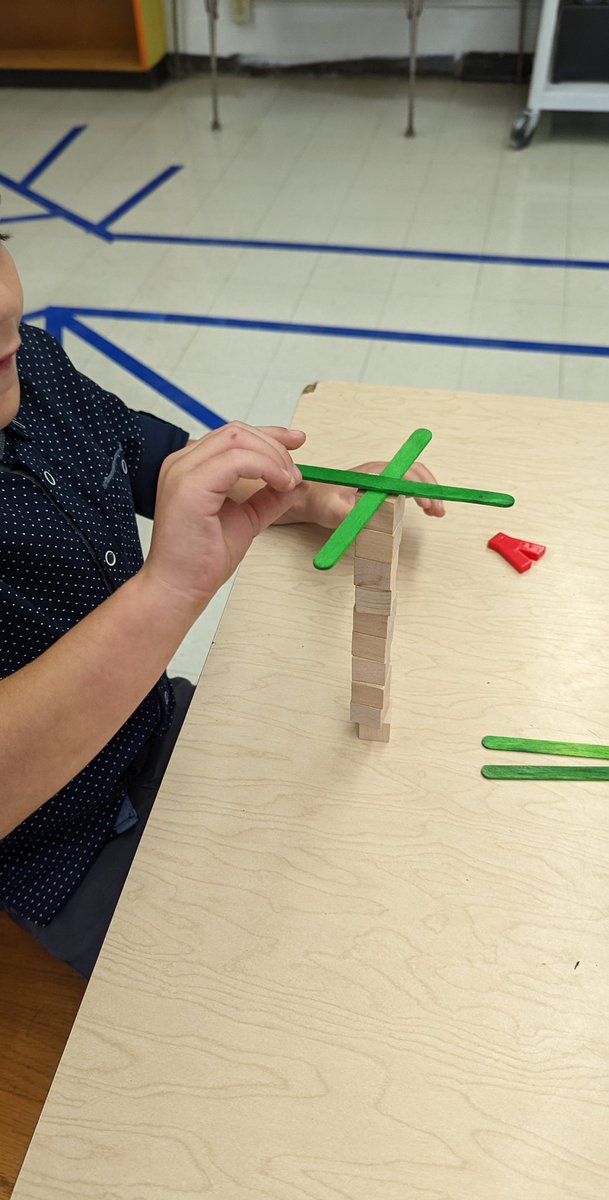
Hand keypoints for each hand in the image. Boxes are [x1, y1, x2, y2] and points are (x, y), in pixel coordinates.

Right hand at [143, 422, 305, 615]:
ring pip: (238, 439)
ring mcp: (183, 471)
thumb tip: (295, 484)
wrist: (179, 588)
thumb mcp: (245, 520)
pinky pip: (237, 460)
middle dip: (275, 446)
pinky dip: (265, 467)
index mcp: (191, 467)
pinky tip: (279, 484)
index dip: (270, 434)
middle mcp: (182, 462)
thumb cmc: (200, 560)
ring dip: (273, 457)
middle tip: (294, 474)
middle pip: (237, 432)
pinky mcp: (190, 485)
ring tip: (288, 482)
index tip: (297, 441)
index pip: (233, 435)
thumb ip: (266, 498)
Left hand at [278, 458, 445, 528]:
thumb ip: (350, 516)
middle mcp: (380, 471)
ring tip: (436, 512)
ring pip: (413, 477)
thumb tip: (369, 521)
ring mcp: (381, 477)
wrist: (311, 498)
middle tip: (439, 512)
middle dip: (430, 491)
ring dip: (428, 491)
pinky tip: (424, 507)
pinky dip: (420, 494)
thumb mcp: (333, 512)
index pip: (405, 474)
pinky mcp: (381, 486)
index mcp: (372, 473)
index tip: (429, 506)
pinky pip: (405, 484)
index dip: (421, 489)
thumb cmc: (321, 502)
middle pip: (414, 473)